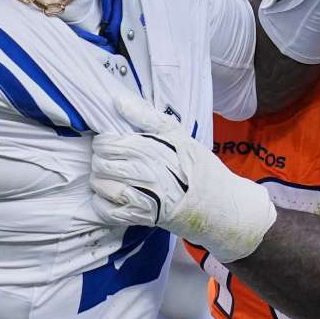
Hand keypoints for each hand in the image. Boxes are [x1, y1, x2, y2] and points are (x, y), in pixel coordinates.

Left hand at [91, 93, 276, 262]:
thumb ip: (146, 117)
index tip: (111, 143)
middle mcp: (143, 172)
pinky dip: (102, 204)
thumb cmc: (199, 167)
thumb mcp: (178, 135)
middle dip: (101, 160)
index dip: (104, 142)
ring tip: (110, 179)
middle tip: (111, 161)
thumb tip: (118, 101)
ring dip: (100, 181)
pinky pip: (108, 211)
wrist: (219, 203)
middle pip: (100, 163)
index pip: (107, 143)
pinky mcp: (142, 217)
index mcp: (149, 149)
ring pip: (101, 185)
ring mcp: (142, 196)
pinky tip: (111, 197)